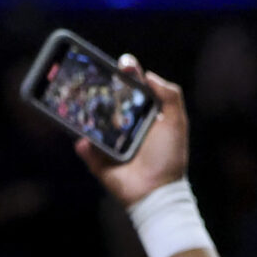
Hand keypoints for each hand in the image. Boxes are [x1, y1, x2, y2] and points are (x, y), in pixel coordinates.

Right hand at [81, 54, 187, 204]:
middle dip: (100, 87)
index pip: (133, 89)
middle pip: (108, 100)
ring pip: (91, 121)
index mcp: (144, 115)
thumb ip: (170, 96)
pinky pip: (85, 148)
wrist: (156, 192)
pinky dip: (84, 145)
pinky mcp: (98, 160)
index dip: (127, 75)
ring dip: (84, 111)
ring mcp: (109, 142)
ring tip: (79, 100)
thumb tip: (149, 75)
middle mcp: (125, 126)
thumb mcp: (176, 123)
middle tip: (93, 77)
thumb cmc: (169, 157)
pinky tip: (84, 139)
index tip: (123, 64)